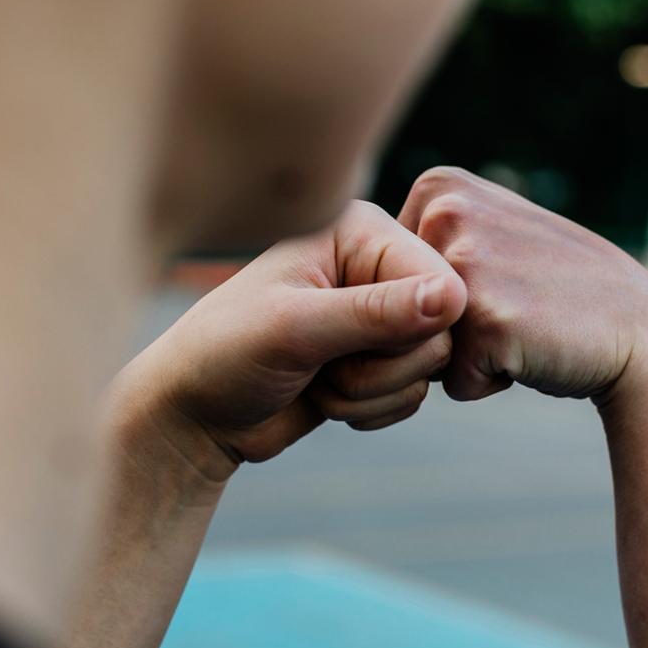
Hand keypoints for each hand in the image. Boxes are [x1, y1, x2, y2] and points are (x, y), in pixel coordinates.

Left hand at [111, 201, 468, 490]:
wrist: (193, 414)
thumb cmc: (225, 354)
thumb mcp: (295, 328)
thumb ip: (375, 313)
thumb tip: (454, 298)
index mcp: (359, 232)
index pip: (441, 283)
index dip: (408, 331)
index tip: (349, 343)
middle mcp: (376, 266)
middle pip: (441, 332)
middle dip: (380, 369)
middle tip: (324, 365)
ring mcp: (378, 315)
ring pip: (427, 371)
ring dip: (370, 393)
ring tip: (315, 378)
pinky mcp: (376, 360)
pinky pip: (413, 395)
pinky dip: (371, 409)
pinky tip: (324, 396)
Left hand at [398, 168, 647, 406]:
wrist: (641, 330)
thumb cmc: (559, 294)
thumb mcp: (490, 233)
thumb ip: (430, 235)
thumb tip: (356, 264)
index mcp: (438, 186)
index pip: (385, 276)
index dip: (438, 300)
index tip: (497, 279)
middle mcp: (443, 212)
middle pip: (395, 310)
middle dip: (446, 330)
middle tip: (513, 305)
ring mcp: (462, 263)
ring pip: (419, 346)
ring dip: (465, 356)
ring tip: (520, 326)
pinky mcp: (481, 319)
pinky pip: (452, 381)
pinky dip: (486, 381)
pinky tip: (531, 350)